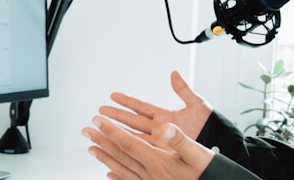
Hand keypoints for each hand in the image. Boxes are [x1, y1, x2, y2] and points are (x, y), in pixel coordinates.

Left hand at [82, 116, 214, 179]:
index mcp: (159, 162)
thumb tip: (166, 127)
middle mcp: (151, 174)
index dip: (111, 131)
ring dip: (104, 157)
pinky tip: (108, 174)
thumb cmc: (208, 172)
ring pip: (121, 168)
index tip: (97, 120)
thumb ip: (180, 140)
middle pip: (120, 155)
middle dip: (101, 141)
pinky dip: (117, 177)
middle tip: (85, 131)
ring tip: (91, 148)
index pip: (128, 143)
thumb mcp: (198, 154)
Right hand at [102, 71, 212, 140]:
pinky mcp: (162, 152)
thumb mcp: (197, 104)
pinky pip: (141, 149)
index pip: (141, 106)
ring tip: (101, 126)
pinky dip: (128, 147)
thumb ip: (183, 89)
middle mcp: (159, 129)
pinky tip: (116, 146)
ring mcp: (159, 141)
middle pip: (131, 121)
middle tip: (99, 111)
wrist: (219, 143)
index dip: (127, 101)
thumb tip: (174, 74)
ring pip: (132, 135)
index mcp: (165, 116)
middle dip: (115, 116)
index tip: (113, 95)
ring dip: (116, 131)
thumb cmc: (210, 125)